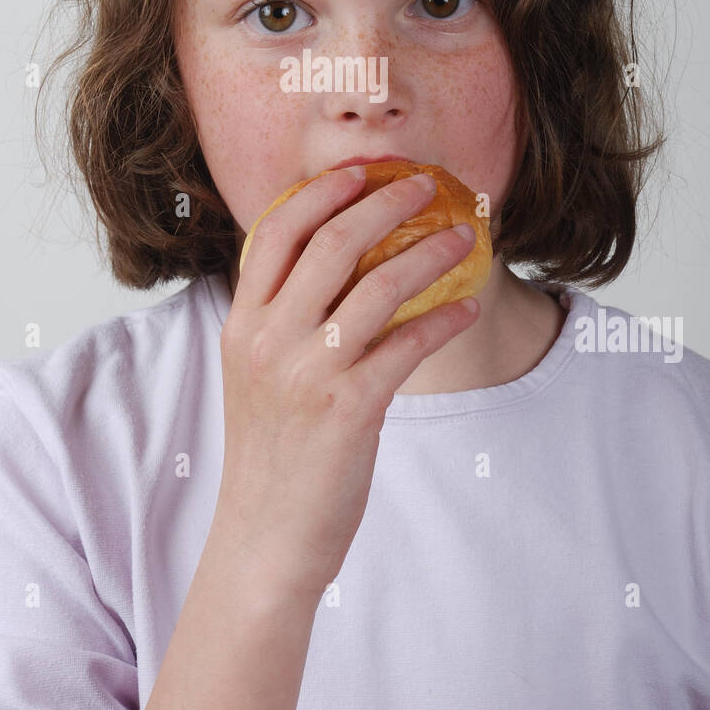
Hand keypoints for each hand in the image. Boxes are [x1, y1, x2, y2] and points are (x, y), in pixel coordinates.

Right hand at [212, 166, 479, 603]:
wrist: (264, 538)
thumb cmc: (269, 454)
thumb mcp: (254, 374)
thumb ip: (279, 318)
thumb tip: (329, 265)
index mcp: (242, 324)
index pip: (275, 232)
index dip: (320, 192)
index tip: (359, 171)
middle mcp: (269, 339)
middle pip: (332, 242)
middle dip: (384, 202)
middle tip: (423, 186)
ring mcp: (308, 372)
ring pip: (378, 284)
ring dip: (428, 252)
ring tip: (462, 237)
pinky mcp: (350, 408)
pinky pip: (408, 344)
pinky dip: (444, 319)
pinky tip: (466, 308)